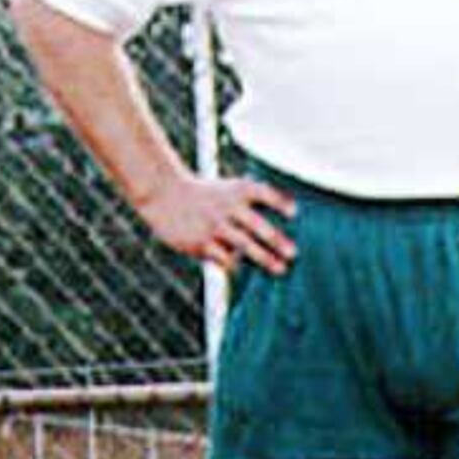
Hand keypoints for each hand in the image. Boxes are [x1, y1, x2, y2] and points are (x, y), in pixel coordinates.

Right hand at [136, 171, 294, 275]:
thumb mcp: (228, 187)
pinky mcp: (201, 243)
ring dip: (265, 259)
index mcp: (237, 190)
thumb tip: (283, 220)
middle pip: (258, 226)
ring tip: (281, 269)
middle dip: (276, 240)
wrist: (164, 194)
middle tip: (293, 253)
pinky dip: (236, 264)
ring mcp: (214, 225)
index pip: (263, 193)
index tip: (294, 213)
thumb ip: (252, 199)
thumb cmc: (205, 194)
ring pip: (244, 246)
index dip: (279, 202)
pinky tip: (243, 270)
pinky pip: (224, 258)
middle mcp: (227, 207)